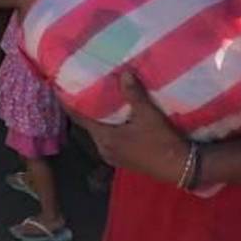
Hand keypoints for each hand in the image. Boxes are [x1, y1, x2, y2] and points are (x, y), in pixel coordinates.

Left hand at [68, 73, 189, 184]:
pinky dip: (107, 126)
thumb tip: (124, 73)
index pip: (80, 118)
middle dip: (84, 107)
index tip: (59, 88)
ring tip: (96, 98)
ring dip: (97, 117)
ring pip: (99, 132)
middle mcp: (104, 149)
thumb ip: (134, 94)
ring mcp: (114, 156)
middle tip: (80, 87)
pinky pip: (108, 138)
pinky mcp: (124, 159)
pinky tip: (113, 116)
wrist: (181, 168)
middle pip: (88, 125)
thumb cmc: (162, 142)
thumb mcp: (148, 115)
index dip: (69, 103)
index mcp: (105, 138)